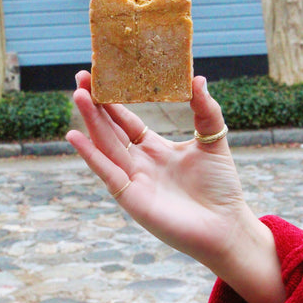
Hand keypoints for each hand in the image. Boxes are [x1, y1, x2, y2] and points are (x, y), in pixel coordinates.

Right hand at [66, 72, 284, 302]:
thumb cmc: (221, 187)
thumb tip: (197, 78)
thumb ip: (206, 110)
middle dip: (95, 106)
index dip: (114, 101)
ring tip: (77, 95)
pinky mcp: (132, 198)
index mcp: (156, 149)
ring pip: (106, 146)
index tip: (101, 78)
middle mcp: (140, 164)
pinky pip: (107, 173)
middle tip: (80, 78)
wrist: (226, 225)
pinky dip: (91, 156)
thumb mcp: (213, 140)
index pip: (127, 122)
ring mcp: (134, 181)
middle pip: (111, 130)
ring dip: (90, 122)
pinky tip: (75, 136)